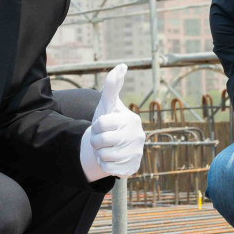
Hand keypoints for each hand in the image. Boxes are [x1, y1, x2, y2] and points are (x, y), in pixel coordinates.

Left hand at [80, 63, 145, 179]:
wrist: (112, 146)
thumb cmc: (109, 122)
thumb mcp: (108, 105)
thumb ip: (112, 86)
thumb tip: (122, 65)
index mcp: (131, 120)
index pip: (100, 124)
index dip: (95, 126)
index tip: (102, 126)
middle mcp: (138, 137)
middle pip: (100, 141)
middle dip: (96, 141)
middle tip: (102, 139)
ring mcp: (137, 154)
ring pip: (104, 156)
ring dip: (100, 153)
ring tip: (107, 148)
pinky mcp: (132, 168)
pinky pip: (108, 169)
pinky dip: (105, 165)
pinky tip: (111, 159)